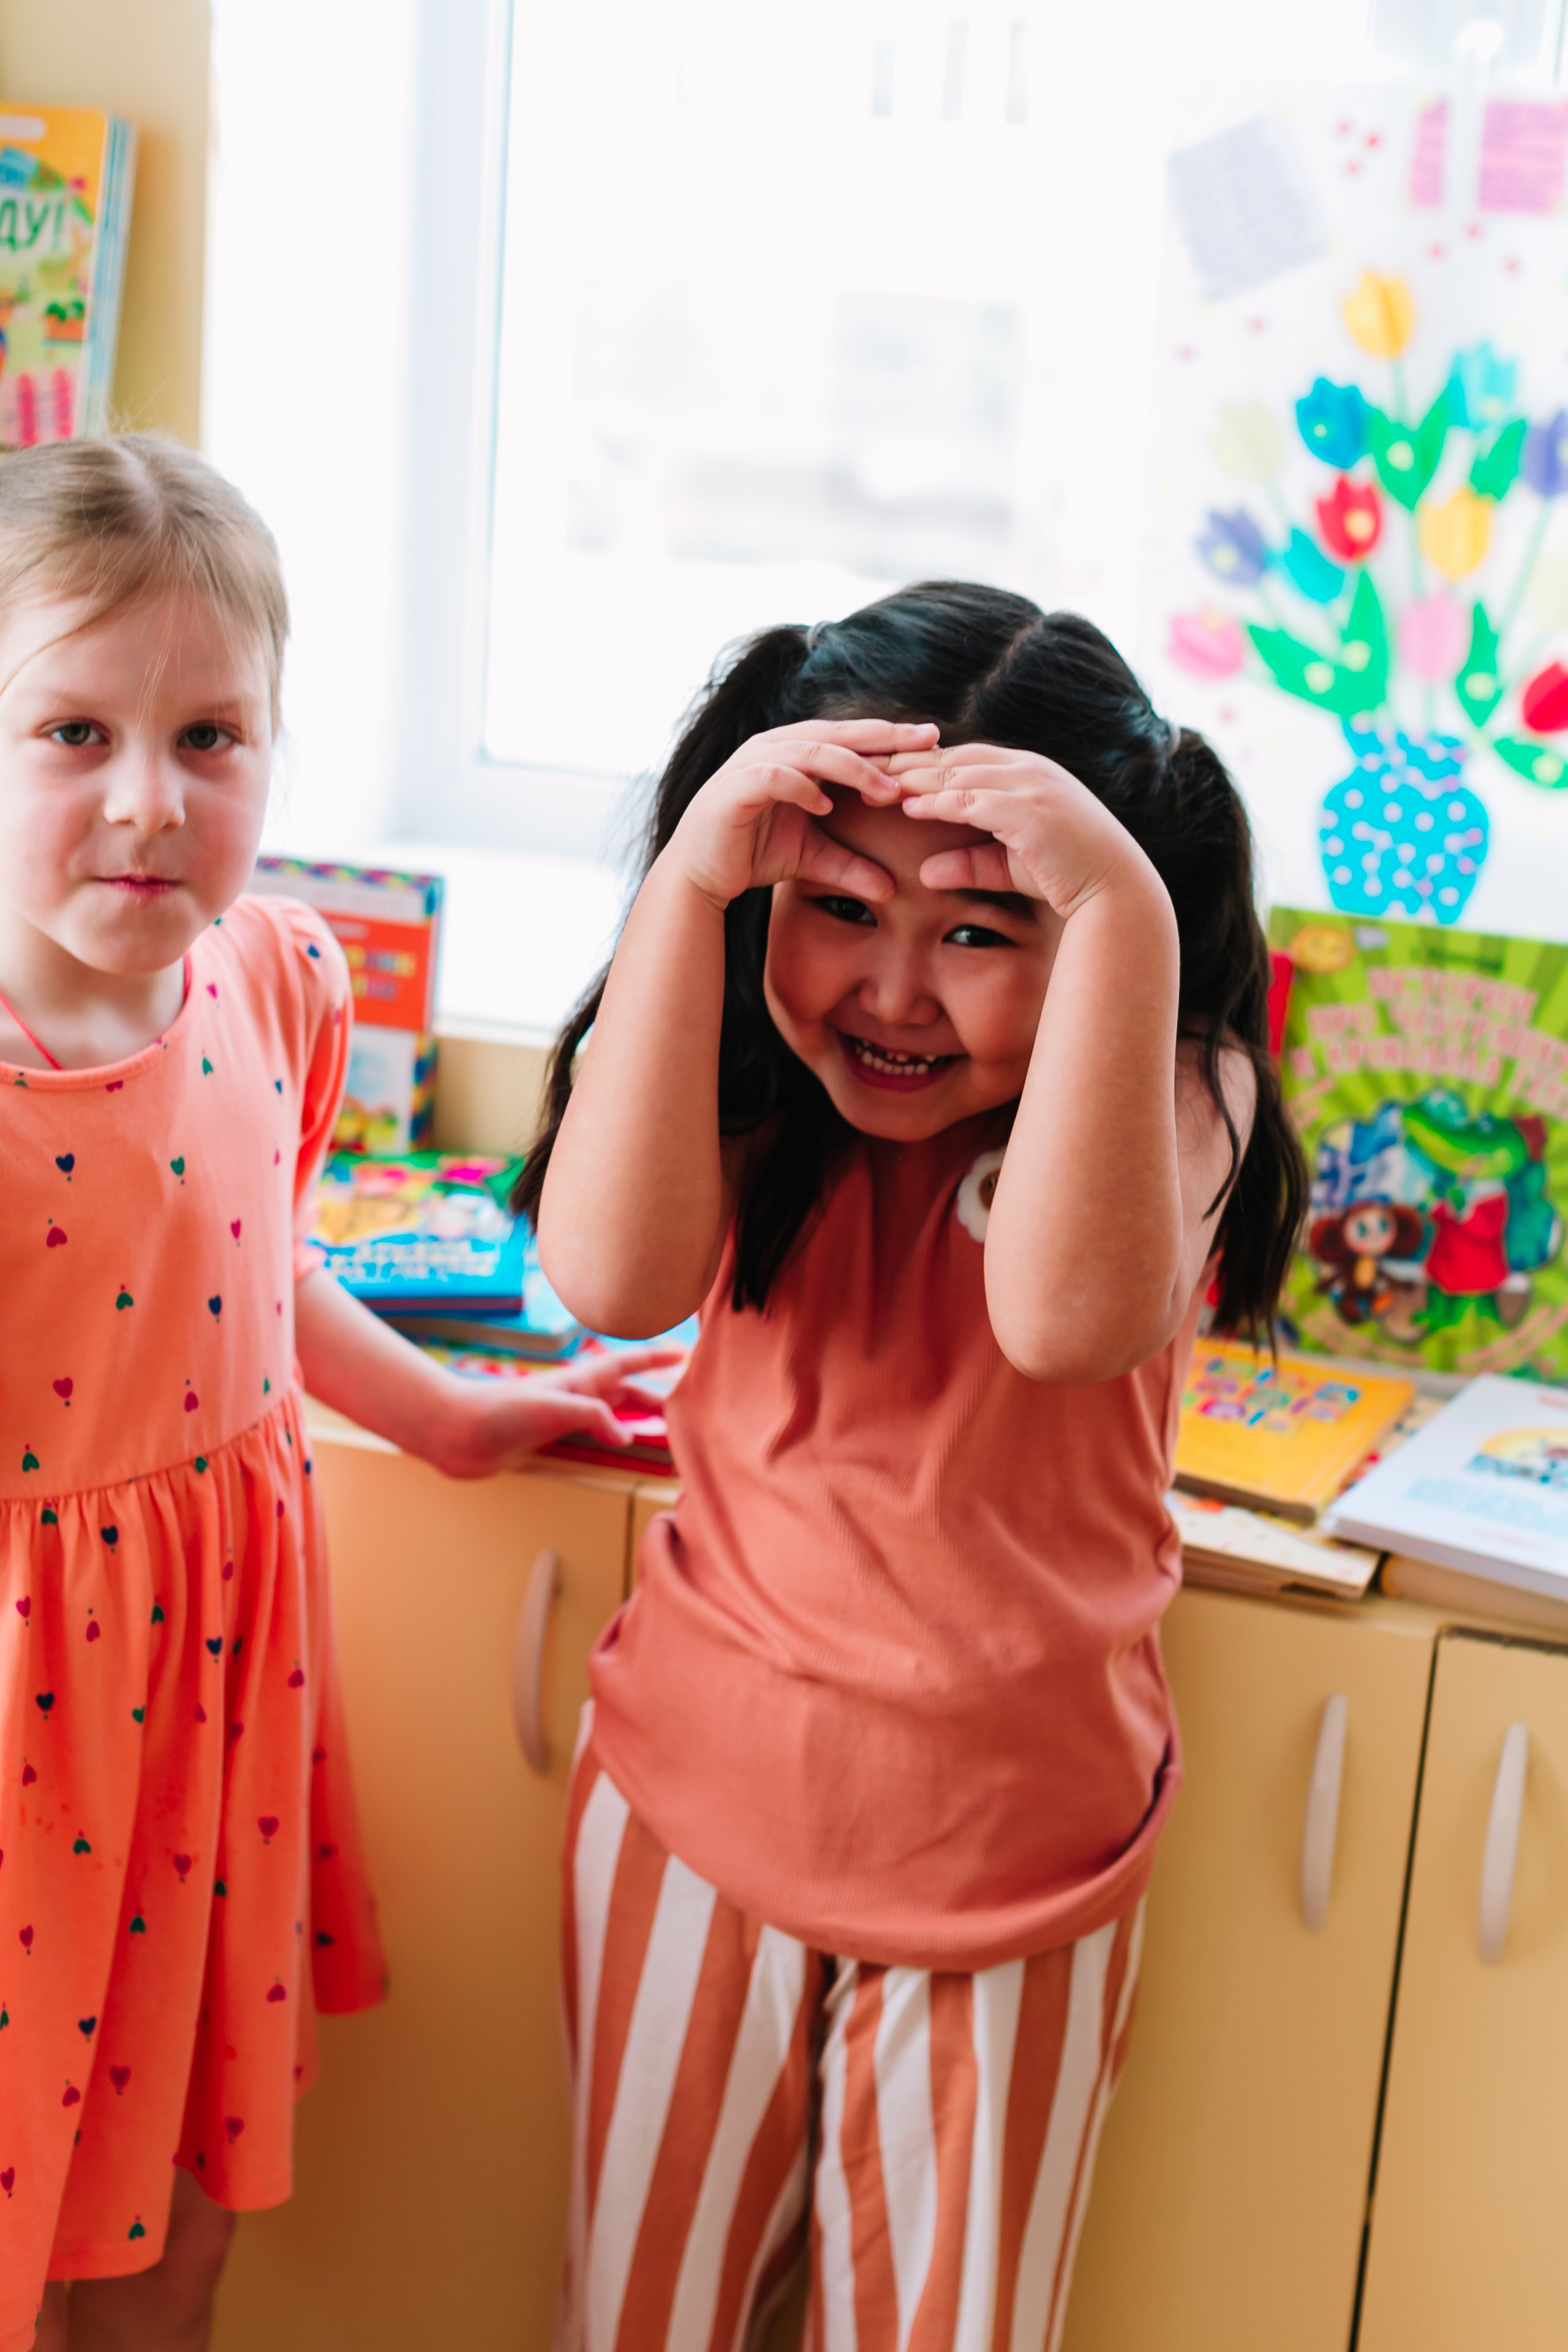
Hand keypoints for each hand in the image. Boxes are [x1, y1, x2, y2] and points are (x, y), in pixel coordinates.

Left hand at [437, 1345, 687, 1477]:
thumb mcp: (554, 1408)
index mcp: (578, 1381)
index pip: (627, 1364)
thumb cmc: (500, 1412)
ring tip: (661, 1430)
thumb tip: (627, 1434)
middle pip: (624, 1391)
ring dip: (636, 1418)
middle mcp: (573, 1395)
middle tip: (685, 1406)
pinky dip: (612, 1437)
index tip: (685, 1353)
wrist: (456, 1432)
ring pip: (610, 1413)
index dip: (656, 1359)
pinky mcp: (547, 1437)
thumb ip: (594, 1415)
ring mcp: (561, 1415)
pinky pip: (592, 1434)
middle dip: (655, 1395)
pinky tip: (617, 1446)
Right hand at [665, 719, 938, 910]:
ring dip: (851, 767)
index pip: (852, 738)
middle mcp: (775, 747)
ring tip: (885, 789)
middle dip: (885, 738)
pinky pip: (774, 776)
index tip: (935, 744)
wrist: (699, 874)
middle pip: (839, 733)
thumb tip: (893, 889)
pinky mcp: (734, 786)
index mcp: (797, 753)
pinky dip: (801, 787)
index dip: (892, 738)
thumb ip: (851, 865)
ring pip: (811, 750)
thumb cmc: (752, 854)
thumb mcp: (812, 857)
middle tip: (927, 743)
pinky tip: (825, 805)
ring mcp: (752, 762)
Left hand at [887, 743, 1164, 921]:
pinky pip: (972, 800)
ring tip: (875, 784)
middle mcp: (1030, 769)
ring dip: (915, 778)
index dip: (924, 764)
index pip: (965, 758)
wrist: (1115, 891)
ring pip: (959, 774)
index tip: (886, 770)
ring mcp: (1031, 785)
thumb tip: (925, 872)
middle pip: (955, 758)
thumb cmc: (1068, 877)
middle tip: (865, 767)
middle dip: (909, 762)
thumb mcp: (1009, 865)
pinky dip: (939, 801)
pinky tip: (909, 806)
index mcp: (1028, 771)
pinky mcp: (1029, 809)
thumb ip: (969, 862)